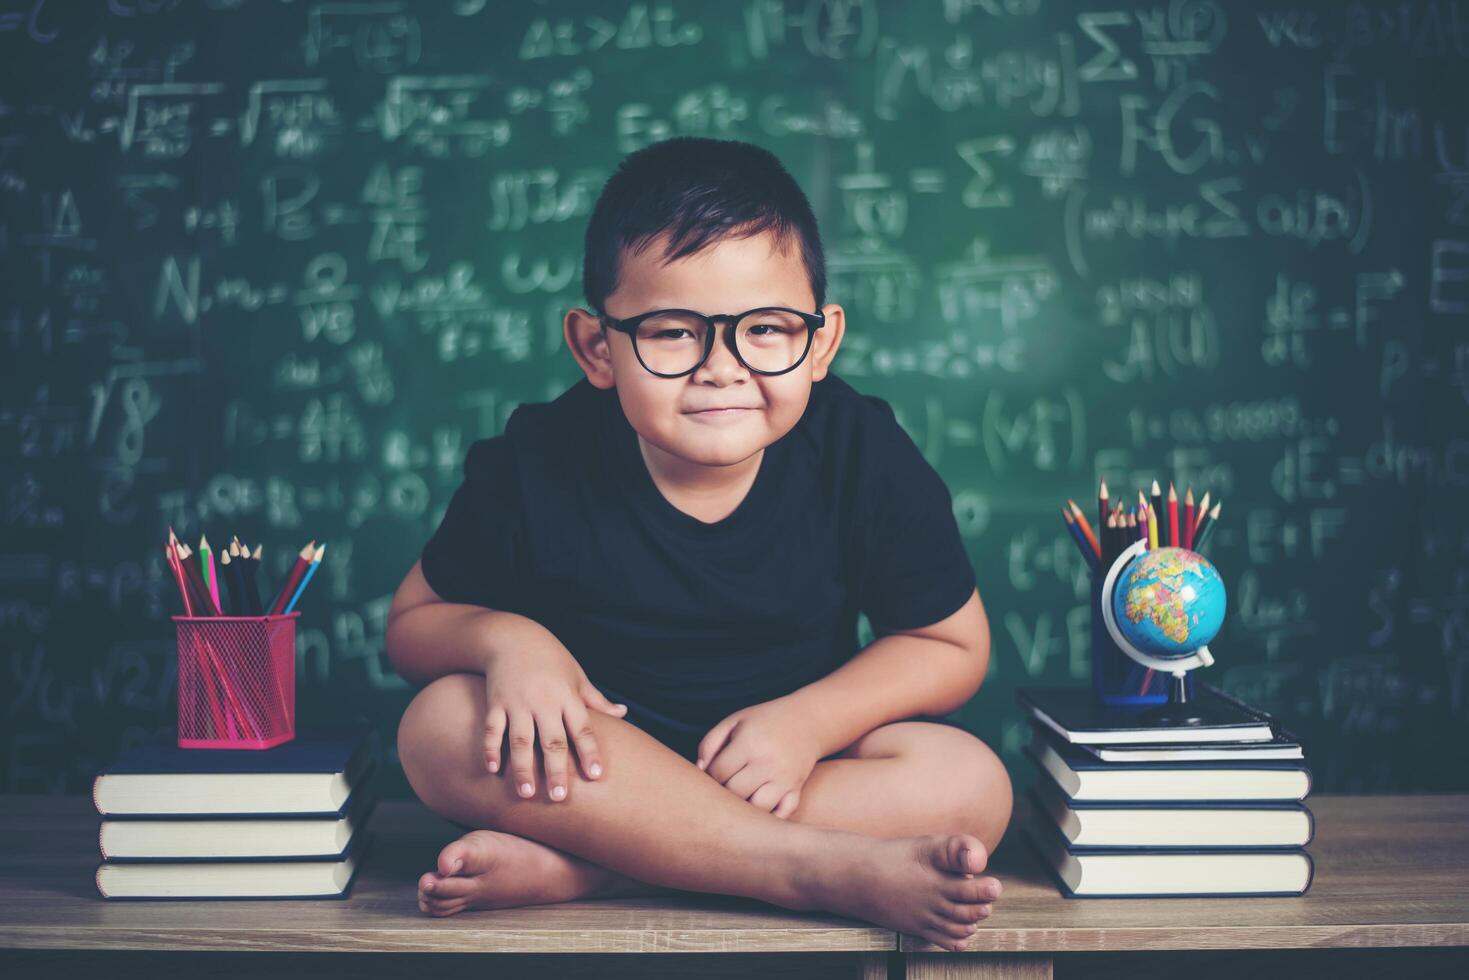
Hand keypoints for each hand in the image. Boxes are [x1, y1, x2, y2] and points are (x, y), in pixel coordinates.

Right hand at [481, 641, 627, 802]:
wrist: (512, 636)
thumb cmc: (551, 659)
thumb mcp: (577, 676)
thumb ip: (597, 699)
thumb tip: (624, 713)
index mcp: (568, 696)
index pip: (582, 727)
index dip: (589, 751)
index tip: (595, 775)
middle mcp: (544, 700)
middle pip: (552, 739)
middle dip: (556, 769)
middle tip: (560, 797)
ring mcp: (518, 702)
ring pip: (521, 739)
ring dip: (523, 767)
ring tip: (526, 794)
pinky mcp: (496, 702)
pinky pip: (493, 728)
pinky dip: (491, 749)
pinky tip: (493, 770)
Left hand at [695, 698, 824, 818]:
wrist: (808, 720)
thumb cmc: (764, 722)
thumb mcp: (734, 722)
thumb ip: (710, 743)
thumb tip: (700, 770)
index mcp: (750, 742)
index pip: (718, 772)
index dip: (709, 776)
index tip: (712, 774)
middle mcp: (768, 762)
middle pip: (735, 792)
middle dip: (724, 793)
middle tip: (723, 787)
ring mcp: (785, 778)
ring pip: (757, 808)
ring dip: (745, 808)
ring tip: (740, 798)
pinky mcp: (797, 789)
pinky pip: (781, 815)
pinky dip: (769, 817)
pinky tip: (760, 809)